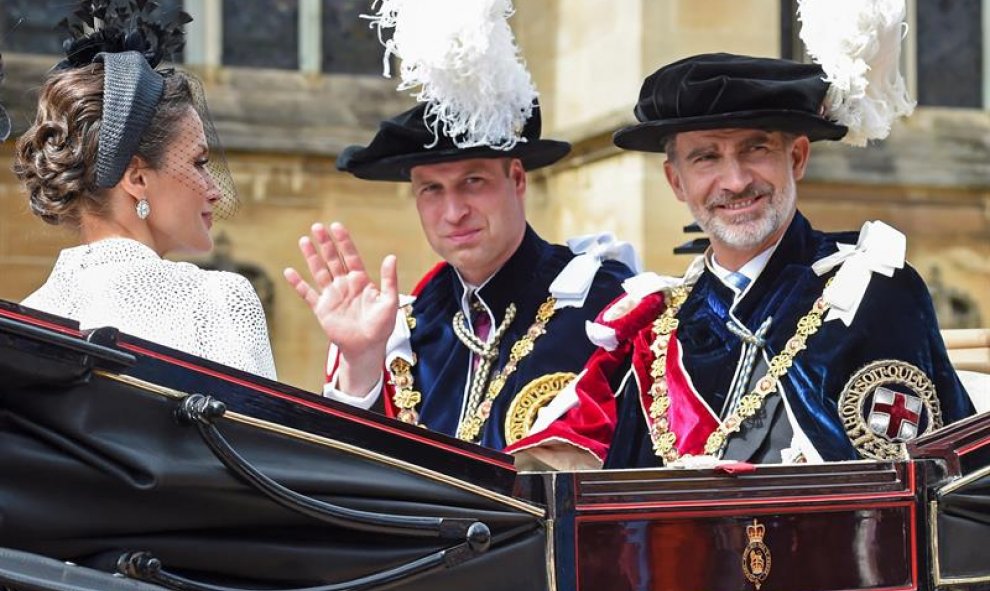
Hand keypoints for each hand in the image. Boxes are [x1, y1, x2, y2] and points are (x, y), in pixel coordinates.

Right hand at [284, 222, 397, 393]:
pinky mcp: (322, 308)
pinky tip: (289, 272)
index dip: (343, 241)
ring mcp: (332, 295)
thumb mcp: (389, 301)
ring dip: (311, 257)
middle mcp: (345, 284)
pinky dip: (298, 284)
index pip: (351, 256)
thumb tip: (391, 257)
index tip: (336, 226)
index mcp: (361, 280)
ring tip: (303, 240)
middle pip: (333, 259)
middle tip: (317, 226)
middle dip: (325, 243)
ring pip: (319, 271)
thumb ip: (389, 279)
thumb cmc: (381, 326)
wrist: (367, 348)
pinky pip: (308, 294)